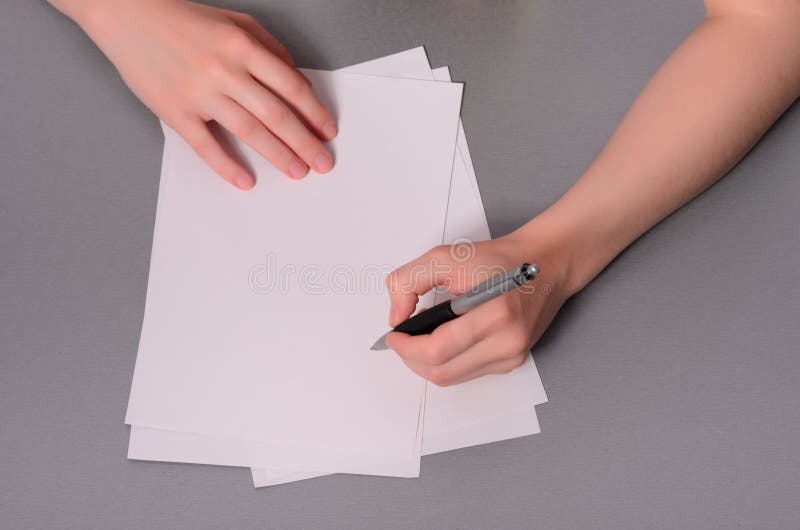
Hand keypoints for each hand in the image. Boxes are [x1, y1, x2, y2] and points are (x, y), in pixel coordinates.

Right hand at [74, 0, 336, 188]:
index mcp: (243, 46)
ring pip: (249, 131)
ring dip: (278, 155)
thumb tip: (299, 82)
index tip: (327, 132)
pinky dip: (227, 166)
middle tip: (323, 163)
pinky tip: (246, 181)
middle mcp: (225, 70)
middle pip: (276, 114)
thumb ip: (271, 50)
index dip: (315, 113)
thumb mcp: (237, 22)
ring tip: (298, 172)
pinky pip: (206, 145)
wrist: (127, 13)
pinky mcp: (174, 110)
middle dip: (305, 143)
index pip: (291, 87)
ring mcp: (199, 92)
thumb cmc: (184, 19)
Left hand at [385, 230, 571, 385]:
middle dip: (412, 358)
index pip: (438, 350)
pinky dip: (447, 361)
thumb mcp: (446, 256)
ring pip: (453, 377)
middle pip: (442, 371)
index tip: (394, 335)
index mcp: (496, 314)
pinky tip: (442, 340)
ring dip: (428, 362)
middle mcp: (508, 342)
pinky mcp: (513, 361)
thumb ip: (409, 281)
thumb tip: (396, 315)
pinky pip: (468, 373)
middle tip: (402, 339)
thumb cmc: (501, 259)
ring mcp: (512, 356)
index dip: (407, 347)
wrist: (546, 264)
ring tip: (421, 336)